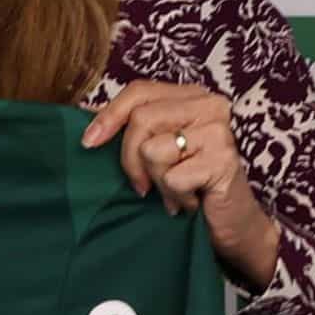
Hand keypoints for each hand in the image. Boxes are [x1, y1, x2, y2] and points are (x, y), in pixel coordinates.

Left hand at [82, 81, 280, 290]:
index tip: (88, 142)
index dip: (109, 115)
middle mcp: (210, 105)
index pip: (138, 91)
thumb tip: (82, 113)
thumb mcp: (157, 150)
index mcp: (191, 96)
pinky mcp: (224, 160)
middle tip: (141, 185)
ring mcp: (219, 132)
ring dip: (157, 181)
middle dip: (130, 159)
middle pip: (141, 120)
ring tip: (175, 190)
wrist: (233, 224)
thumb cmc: (190, 184)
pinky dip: (174, 196)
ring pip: (153, 149)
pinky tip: (191, 201)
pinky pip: (171, 177)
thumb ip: (129, 128)